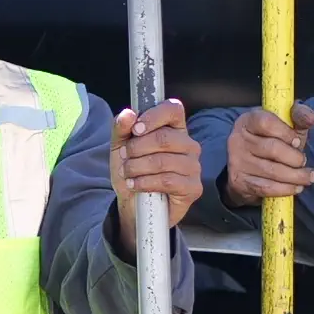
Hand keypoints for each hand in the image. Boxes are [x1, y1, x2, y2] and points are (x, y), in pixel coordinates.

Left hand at [111, 99, 201, 252]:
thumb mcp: (120, 147)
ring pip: (163, 161)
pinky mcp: (193, 188)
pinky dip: (145, 182)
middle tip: (125, 157)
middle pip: (165, 137)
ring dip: (137, 167)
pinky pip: (167, 181)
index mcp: (174, 128)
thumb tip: (128, 114)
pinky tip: (135, 185)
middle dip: (137, 148)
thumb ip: (121, 128)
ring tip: (127, 172)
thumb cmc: (133, 171)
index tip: (136, 129)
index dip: (153, 116)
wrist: (134, 205)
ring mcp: (193, 167)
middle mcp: (188, 145)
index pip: (173, 109)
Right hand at [222, 103, 313, 207]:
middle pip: (272, 148)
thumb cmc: (273, 142)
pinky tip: (296, 187)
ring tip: (307, 177)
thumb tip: (310, 118)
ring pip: (271, 170)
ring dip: (295, 176)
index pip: (266, 122)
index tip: (297, 142)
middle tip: (303, 162)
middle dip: (295, 158)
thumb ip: (299, 118)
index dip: (286, 133)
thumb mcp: (286, 127)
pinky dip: (285, 189)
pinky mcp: (239, 181)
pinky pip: (266, 187)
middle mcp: (238, 139)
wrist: (250, 169)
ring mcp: (236, 161)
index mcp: (248, 120)